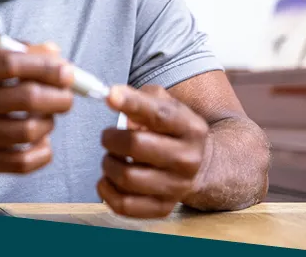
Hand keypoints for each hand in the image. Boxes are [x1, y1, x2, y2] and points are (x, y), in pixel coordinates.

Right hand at [0, 34, 74, 174]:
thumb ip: (13, 47)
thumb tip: (54, 53)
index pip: (8, 64)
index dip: (44, 67)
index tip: (68, 72)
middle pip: (23, 99)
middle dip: (57, 97)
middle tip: (67, 97)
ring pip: (26, 131)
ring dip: (49, 123)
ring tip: (48, 117)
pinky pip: (20, 163)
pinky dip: (42, 152)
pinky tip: (41, 140)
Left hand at [98, 85, 209, 217]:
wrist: (199, 164)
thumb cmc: (170, 129)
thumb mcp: (165, 104)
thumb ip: (142, 98)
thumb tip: (115, 99)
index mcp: (190, 128)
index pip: (159, 114)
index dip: (131, 103)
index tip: (110, 96)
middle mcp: (188, 159)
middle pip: (137, 145)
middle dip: (111, 138)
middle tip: (108, 137)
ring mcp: (177, 187)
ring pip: (127, 177)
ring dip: (108, 164)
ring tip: (112, 157)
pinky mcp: (163, 208)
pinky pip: (125, 205)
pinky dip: (106, 190)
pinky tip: (108, 179)